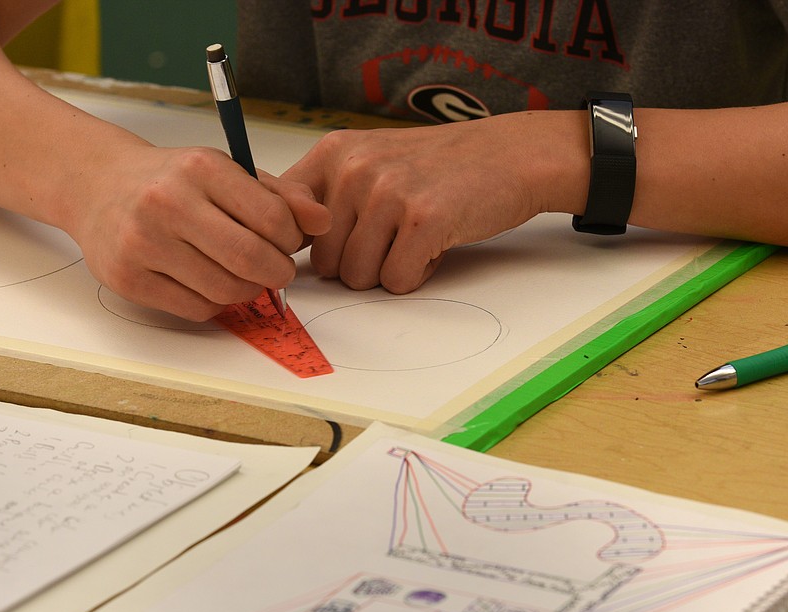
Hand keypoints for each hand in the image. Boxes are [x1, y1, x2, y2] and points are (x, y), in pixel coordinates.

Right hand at [72, 143, 330, 320]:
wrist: (98, 186)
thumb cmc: (174, 182)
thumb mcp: (227, 173)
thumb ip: (282, 196)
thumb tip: (324, 222)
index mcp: (201, 168)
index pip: (272, 218)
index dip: (292, 240)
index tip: (287, 242)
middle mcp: (168, 202)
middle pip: (250, 260)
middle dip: (276, 273)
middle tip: (275, 270)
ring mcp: (143, 242)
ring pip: (225, 291)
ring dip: (247, 291)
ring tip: (240, 274)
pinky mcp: (128, 278)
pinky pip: (196, 309)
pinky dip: (214, 304)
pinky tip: (206, 282)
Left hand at [283, 113, 568, 292]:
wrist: (507, 156)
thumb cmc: (436, 168)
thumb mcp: (369, 163)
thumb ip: (324, 198)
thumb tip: (280, 248)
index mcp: (332, 154)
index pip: (283, 220)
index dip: (301, 250)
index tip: (328, 250)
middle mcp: (353, 169)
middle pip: (326, 264)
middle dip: (359, 264)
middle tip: (394, 235)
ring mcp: (387, 193)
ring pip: (359, 277)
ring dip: (389, 271)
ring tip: (414, 236)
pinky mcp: (422, 220)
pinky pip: (397, 281)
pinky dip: (419, 274)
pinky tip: (435, 243)